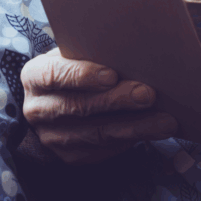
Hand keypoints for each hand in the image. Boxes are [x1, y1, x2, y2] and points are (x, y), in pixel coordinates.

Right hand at [21, 49, 178, 164]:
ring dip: (134, 126)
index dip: (83, 75)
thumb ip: (91, 50)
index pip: (55, 75)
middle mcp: (38, 109)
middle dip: (117, 101)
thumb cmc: (73, 67)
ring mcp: (52, 137)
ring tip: (164, 120)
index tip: (112, 75)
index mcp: (35, 76)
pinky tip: (156, 130)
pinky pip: (104, 149)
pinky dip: (133, 139)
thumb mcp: (72, 53)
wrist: (55, 101)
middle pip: (79, 107)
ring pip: (96, 134)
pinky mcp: (71, 156)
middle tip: (148, 94)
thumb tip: (131, 44)